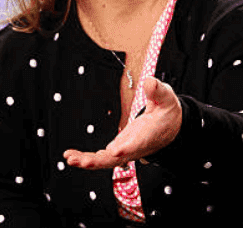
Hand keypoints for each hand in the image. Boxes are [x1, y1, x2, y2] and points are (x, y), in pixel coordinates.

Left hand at [63, 77, 181, 168]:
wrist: (171, 128)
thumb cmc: (167, 113)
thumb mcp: (166, 98)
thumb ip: (158, 91)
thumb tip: (150, 81)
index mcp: (149, 134)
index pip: (138, 143)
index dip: (127, 148)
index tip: (116, 151)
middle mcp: (136, 146)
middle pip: (117, 159)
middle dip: (98, 161)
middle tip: (81, 161)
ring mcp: (126, 150)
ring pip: (106, 160)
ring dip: (88, 161)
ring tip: (70, 158)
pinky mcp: (119, 149)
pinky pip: (102, 157)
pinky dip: (88, 159)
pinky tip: (73, 156)